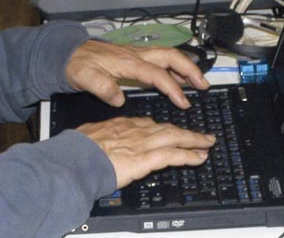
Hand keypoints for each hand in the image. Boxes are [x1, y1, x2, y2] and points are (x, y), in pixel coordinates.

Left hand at [65, 40, 209, 108]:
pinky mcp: (135, 56)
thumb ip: (103, 88)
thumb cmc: (79, 65)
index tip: (184, 103)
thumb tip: (119, 99)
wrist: (70, 53)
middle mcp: (136, 54)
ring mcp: (137, 53)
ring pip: (168, 55)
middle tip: (204, 85)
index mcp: (128, 62)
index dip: (173, 88)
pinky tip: (178, 77)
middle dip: (190, 69)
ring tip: (199, 82)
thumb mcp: (86, 78)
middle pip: (171, 56)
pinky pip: (160, 58)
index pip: (157, 74)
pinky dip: (174, 67)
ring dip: (185, 66)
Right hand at [78, 116, 215, 188]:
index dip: (163, 127)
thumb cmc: (78, 149)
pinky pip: (172, 155)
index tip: (171, 130)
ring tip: (207, 143)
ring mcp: (142, 143)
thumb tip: (97, 141)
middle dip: (186, 132)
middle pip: (167, 128)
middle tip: (201, 135)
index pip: (148, 124)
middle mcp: (135, 130)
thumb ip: (100, 136)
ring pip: (175, 137)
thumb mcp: (89, 135)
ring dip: (194, 140)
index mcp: (122, 124)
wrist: (76, 158)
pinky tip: (199, 158)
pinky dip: (188, 156)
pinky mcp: (145, 159)